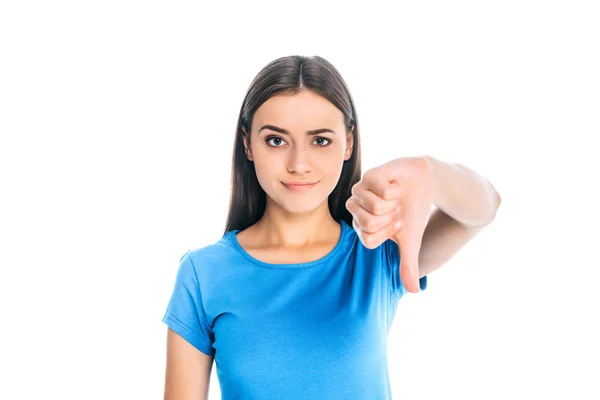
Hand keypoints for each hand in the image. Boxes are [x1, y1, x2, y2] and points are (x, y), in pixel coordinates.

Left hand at [345, 156, 434, 292]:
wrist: (426, 183)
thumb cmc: (413, 211)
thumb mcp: (411, 241)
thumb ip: (408, 265)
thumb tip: (414, 291)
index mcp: (361, 225)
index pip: (368, 239)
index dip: (388, 233)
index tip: (397, 224)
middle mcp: (356, 207)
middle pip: (369, 224)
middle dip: (391, 218)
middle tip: (396, 209)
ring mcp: (361, 190)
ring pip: (375, 207)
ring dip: (395, 203)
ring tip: (396, 197)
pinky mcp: (370, 174)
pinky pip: (381, 190)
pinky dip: (396, 190)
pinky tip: (396, 185)